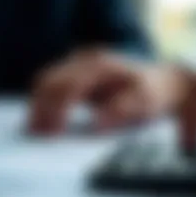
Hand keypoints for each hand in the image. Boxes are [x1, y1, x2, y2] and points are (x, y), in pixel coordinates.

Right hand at [27, 50, 187, 134]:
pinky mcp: (77, 74)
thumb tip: (95, 125)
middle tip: (36, 136)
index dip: (57, 110)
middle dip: (40, 109)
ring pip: (47, 81)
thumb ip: (121, 110)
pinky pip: (52, 85)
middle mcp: (85, 60)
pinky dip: (44, 102)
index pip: (69, 86)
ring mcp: (79, 64)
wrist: (161, 82)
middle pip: (51, 81)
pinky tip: (43, 121)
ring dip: (38, 106)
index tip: (52, 133)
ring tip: (34, 132)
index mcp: (100, 65)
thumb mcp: (144, 102)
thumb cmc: (152, 94)